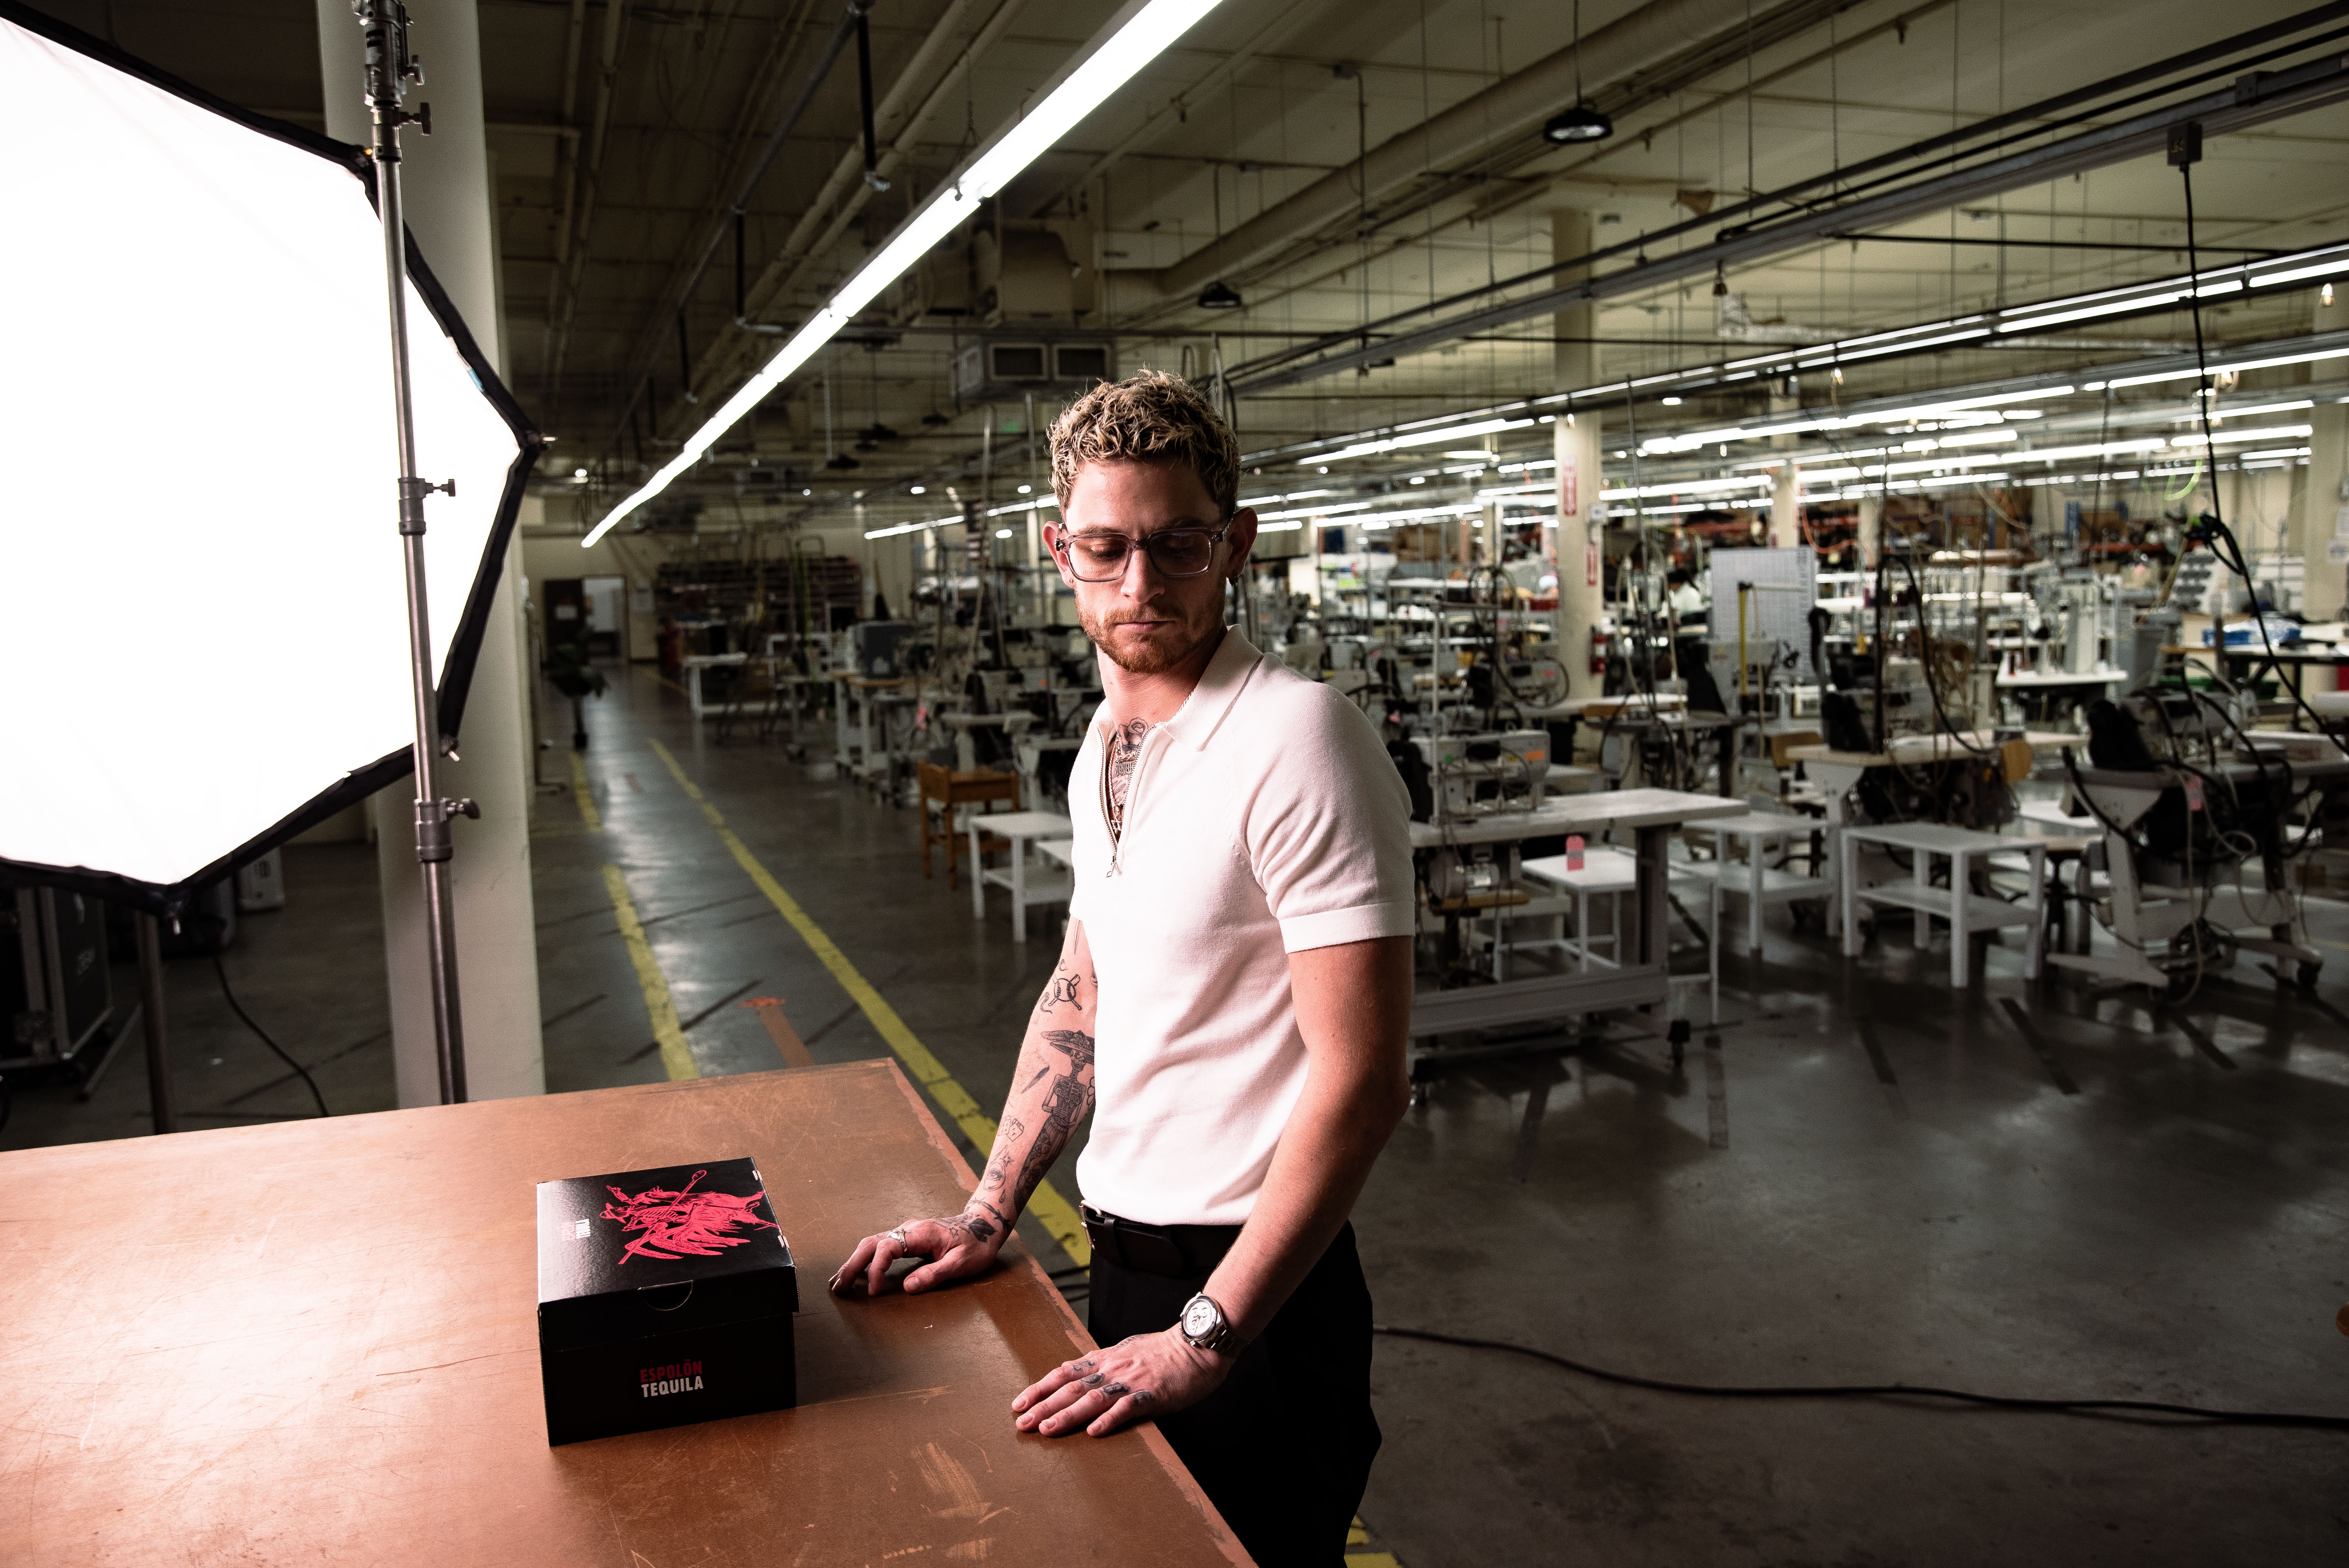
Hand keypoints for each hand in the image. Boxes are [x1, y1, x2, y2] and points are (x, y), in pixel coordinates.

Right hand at [828, 1211, 1003, 1298]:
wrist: (985, 1225)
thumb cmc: (976, 1245)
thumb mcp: (961, 1263)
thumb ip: (934, 1274)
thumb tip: (907, 1287)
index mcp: (920, 1233)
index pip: (887, 1249)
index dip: (876, 1270)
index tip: (874, 1292)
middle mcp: (909, 1229)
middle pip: (871, 1244)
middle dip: (852, 1265)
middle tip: (837, 1287)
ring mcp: (906, 1232)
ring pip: (871, 1244)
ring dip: (854, 1262)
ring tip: (839, 1282)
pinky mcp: (907, 1238)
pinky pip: (879, 1247)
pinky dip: (864, 1259)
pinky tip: (856, 1272)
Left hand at [1011, 1327, 1230, 1438]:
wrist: (1196, 1345)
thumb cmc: (1163, 1351)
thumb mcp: (1125, 1350)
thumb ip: (1101, 1362)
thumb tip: (1075, 1367)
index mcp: (1105, 1360)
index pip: (1064, 1373)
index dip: (1039, 1388)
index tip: (1018, 1403)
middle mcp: (1112, 1369)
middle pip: (1072, 1389)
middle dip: (1044, 1406)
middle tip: (1021, 1424)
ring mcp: (1131, 1382)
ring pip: (1093, 1399)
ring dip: (1067, 1415)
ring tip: (1046, 1430)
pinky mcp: (1152, 1394)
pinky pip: (1127, 1408)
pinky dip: (1109, 1419)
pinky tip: (1094, 1432)